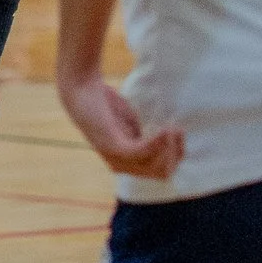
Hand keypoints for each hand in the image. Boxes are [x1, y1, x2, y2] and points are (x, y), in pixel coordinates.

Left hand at [57, 67, 183, 179]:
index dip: (176, 155)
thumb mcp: (133, 123)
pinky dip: (156, 144)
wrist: (81, 89)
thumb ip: (147, 135)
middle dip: (175, 152)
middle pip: (162, 172)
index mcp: (127, 163)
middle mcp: (120, 166)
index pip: (162, 172)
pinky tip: (165, 130)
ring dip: (168, 148)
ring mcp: (115, 158)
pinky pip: (140, 153)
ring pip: (154, 167)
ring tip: (172, 128)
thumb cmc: (106, 105)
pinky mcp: (111, 147)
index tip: (180, 132)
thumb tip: (173, 137)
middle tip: (177, 129)